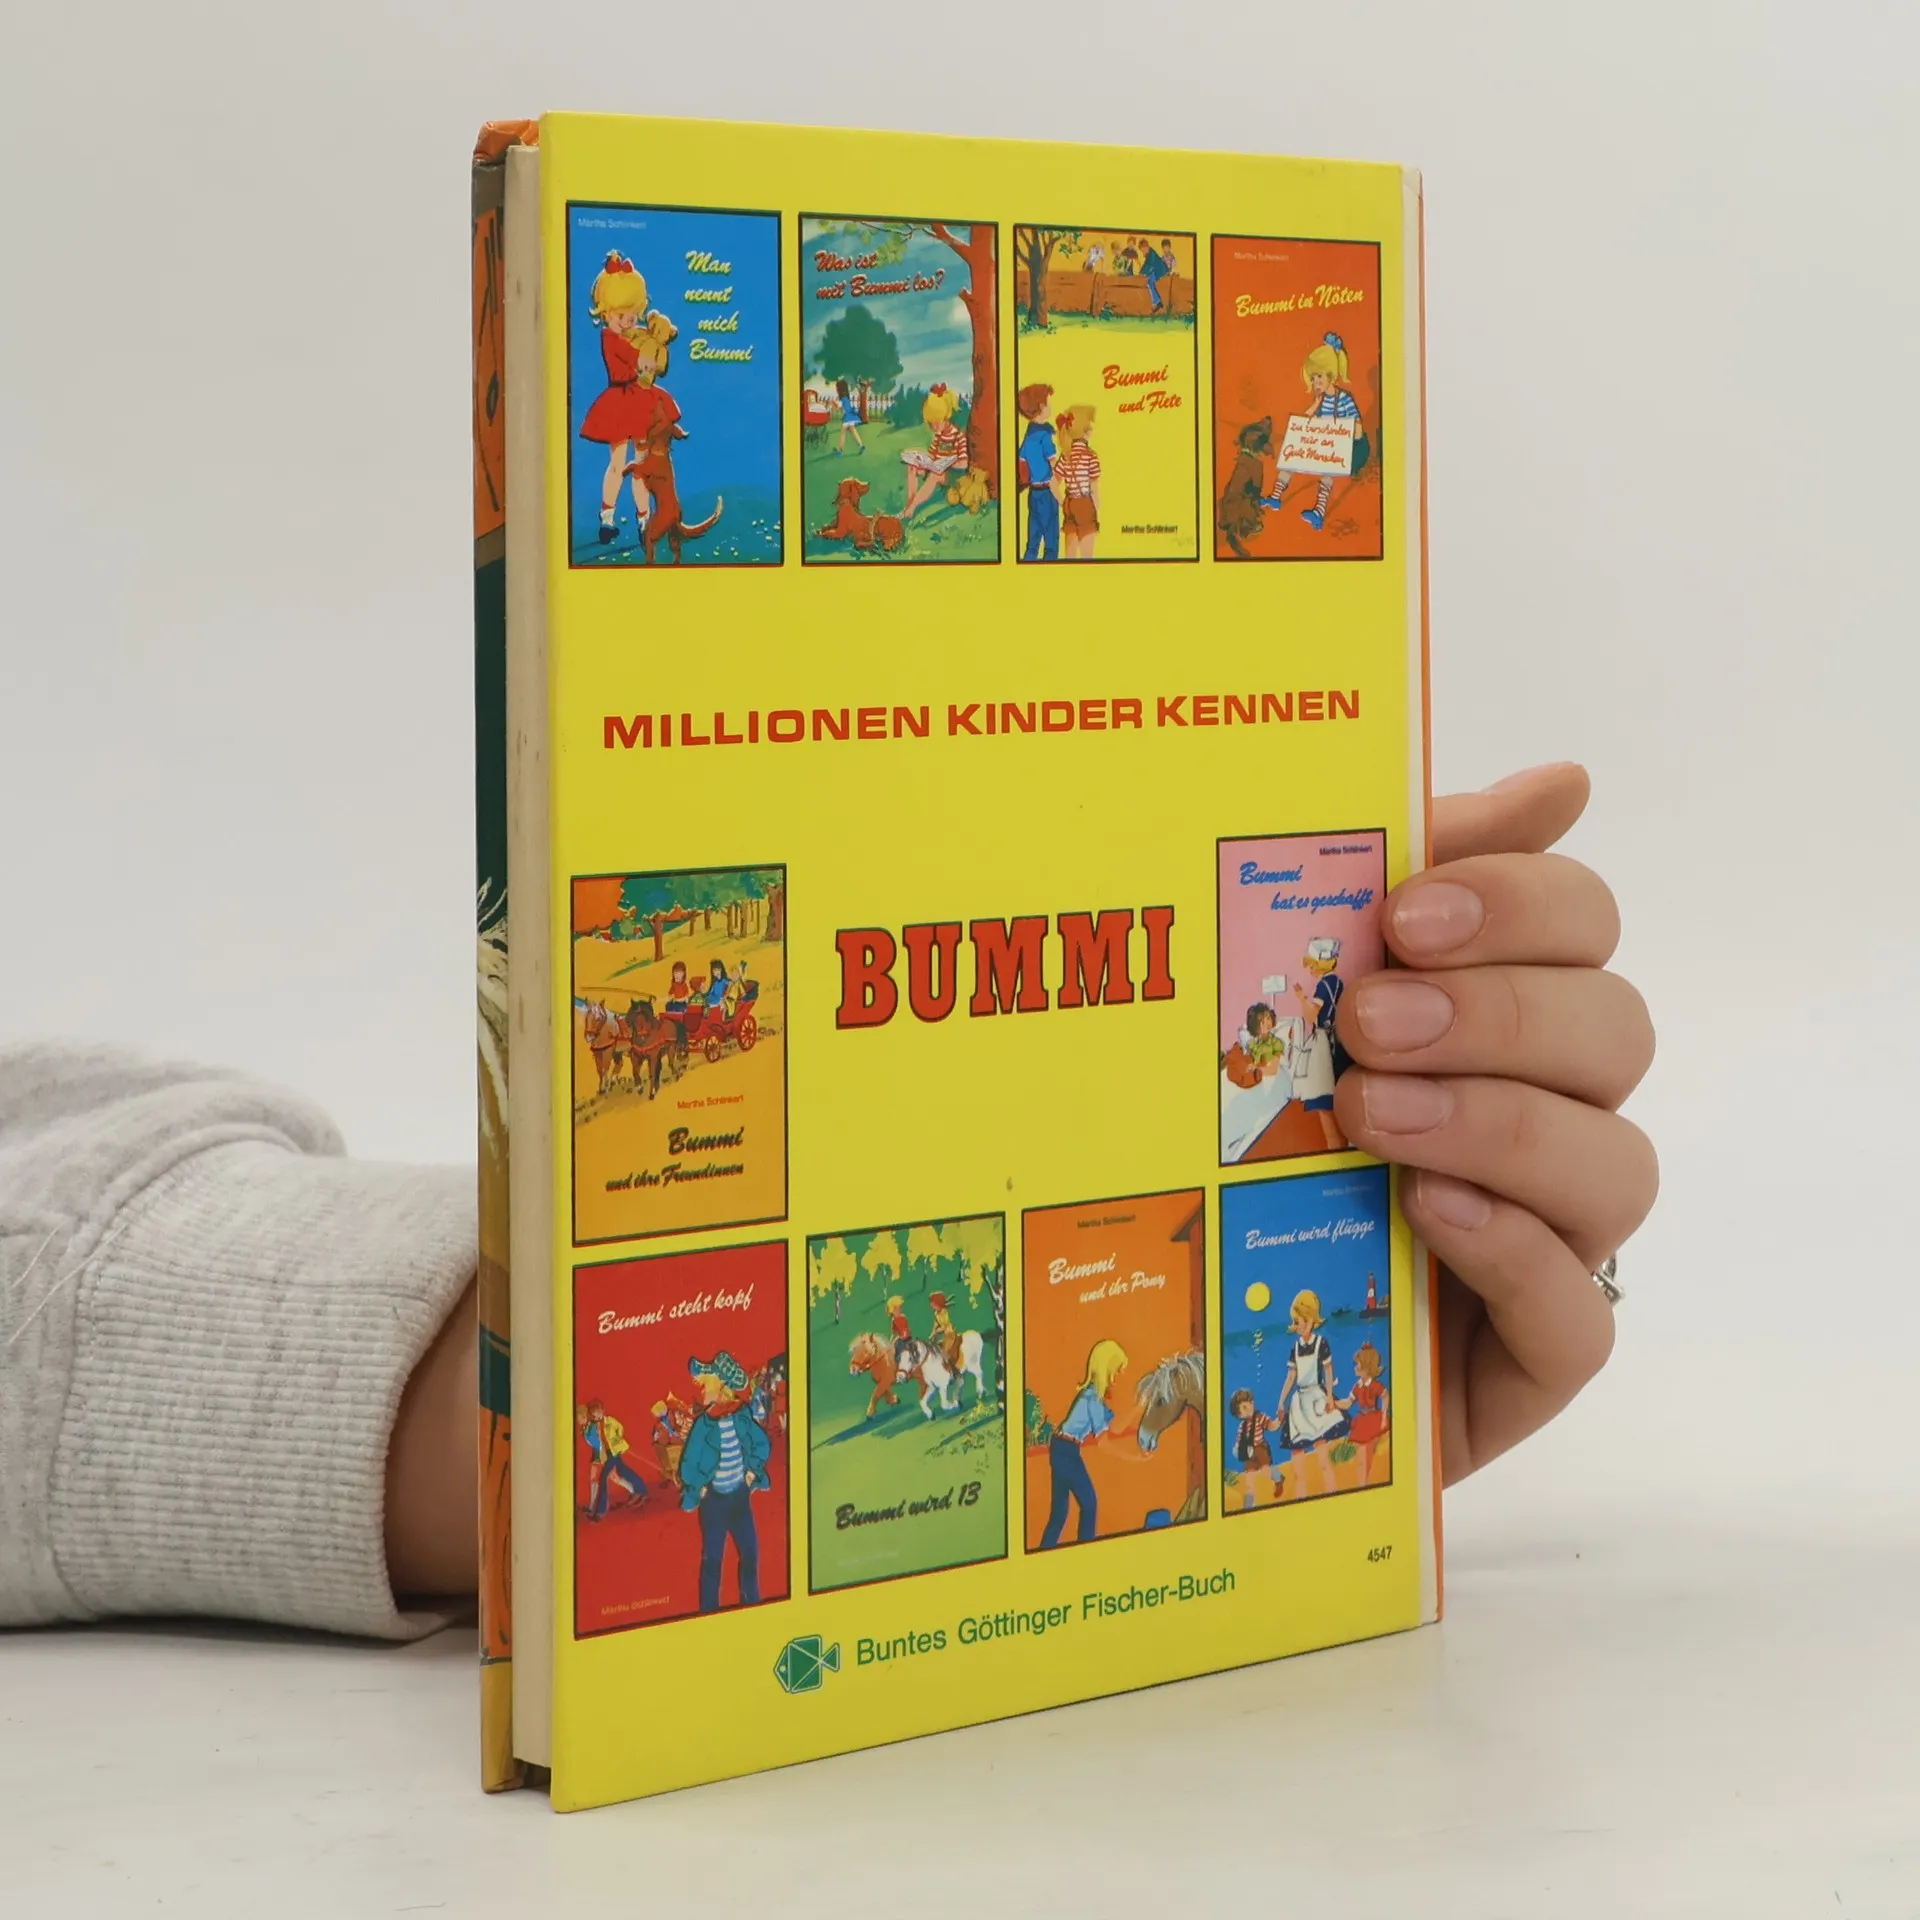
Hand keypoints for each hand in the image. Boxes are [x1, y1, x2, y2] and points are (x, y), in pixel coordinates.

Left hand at [1333, 765, 1655, 1484]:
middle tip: (1370, 1020)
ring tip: (1374, 1118)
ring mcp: (1556, 1239)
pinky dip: (1511, 1249)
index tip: (1407, 913)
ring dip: (1497, 1122)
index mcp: (1507, 1013)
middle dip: (1498, 1010)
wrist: (1217, 1326)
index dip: (1519, 901)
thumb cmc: (1267, 1144)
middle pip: (1613, 1029)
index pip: (1581, 922)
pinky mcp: (1534, 1354)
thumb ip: (1401, 883)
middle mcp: (1552, 1115)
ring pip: (1615, 1162)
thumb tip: (1562, 781)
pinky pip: (1578, 1311)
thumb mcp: (1303, 1004)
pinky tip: (1428, 1212)